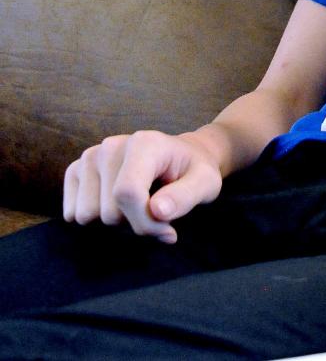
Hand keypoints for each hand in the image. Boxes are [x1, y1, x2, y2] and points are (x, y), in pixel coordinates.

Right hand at [63, 130, 222, 242]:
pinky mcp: (77, 170)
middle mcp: (112, 145)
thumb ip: (185, 197)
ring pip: (87, 216)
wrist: (183, 158)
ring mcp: (91, 156)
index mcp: (145, 143)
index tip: (168, 229)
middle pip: (108, 212)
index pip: (127, 194)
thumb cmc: (194, 172)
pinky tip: (118, 203)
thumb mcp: (206, 183)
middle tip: (156, 210)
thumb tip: (157, 210)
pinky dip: (96, 218)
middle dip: (133, 223)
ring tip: (139, 204)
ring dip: (115, 222)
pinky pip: (72, 213)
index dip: (145, 222)